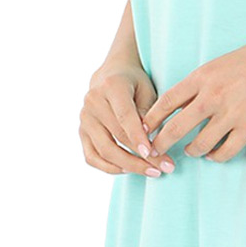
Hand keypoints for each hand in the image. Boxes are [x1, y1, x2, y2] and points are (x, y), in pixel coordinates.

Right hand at [79, 61, 174, 177]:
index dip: (138, 137)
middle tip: (163, 167)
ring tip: (150, 171)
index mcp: (111, 86)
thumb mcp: (148, 90)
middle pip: (116, 137)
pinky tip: (129, 170)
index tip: (152, 153)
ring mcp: (84, 118)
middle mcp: (93, 102)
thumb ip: (148, 114)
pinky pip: (91, 157)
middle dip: (141, 157)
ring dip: (128, 165)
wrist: (111, 75)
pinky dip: (109, 167)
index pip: (124, 116)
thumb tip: (151, 143)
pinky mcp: (82, 132)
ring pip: (103, 151)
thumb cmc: (135, 83)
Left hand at [141, 29, 245, 162]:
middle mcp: (212, 96)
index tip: (142, 129)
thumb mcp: (220, 62)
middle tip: (154, 152)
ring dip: (191, 151)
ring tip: (190, 151)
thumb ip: (201, 81)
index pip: (166, 102)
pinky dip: (216, 156)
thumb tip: (182, 102)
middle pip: (175, 128)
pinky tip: (214, 154)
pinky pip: (225, 151)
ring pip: (199, 145)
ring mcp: (231, 113)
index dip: (151, 119)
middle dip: (160, 144)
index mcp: (202, 76)